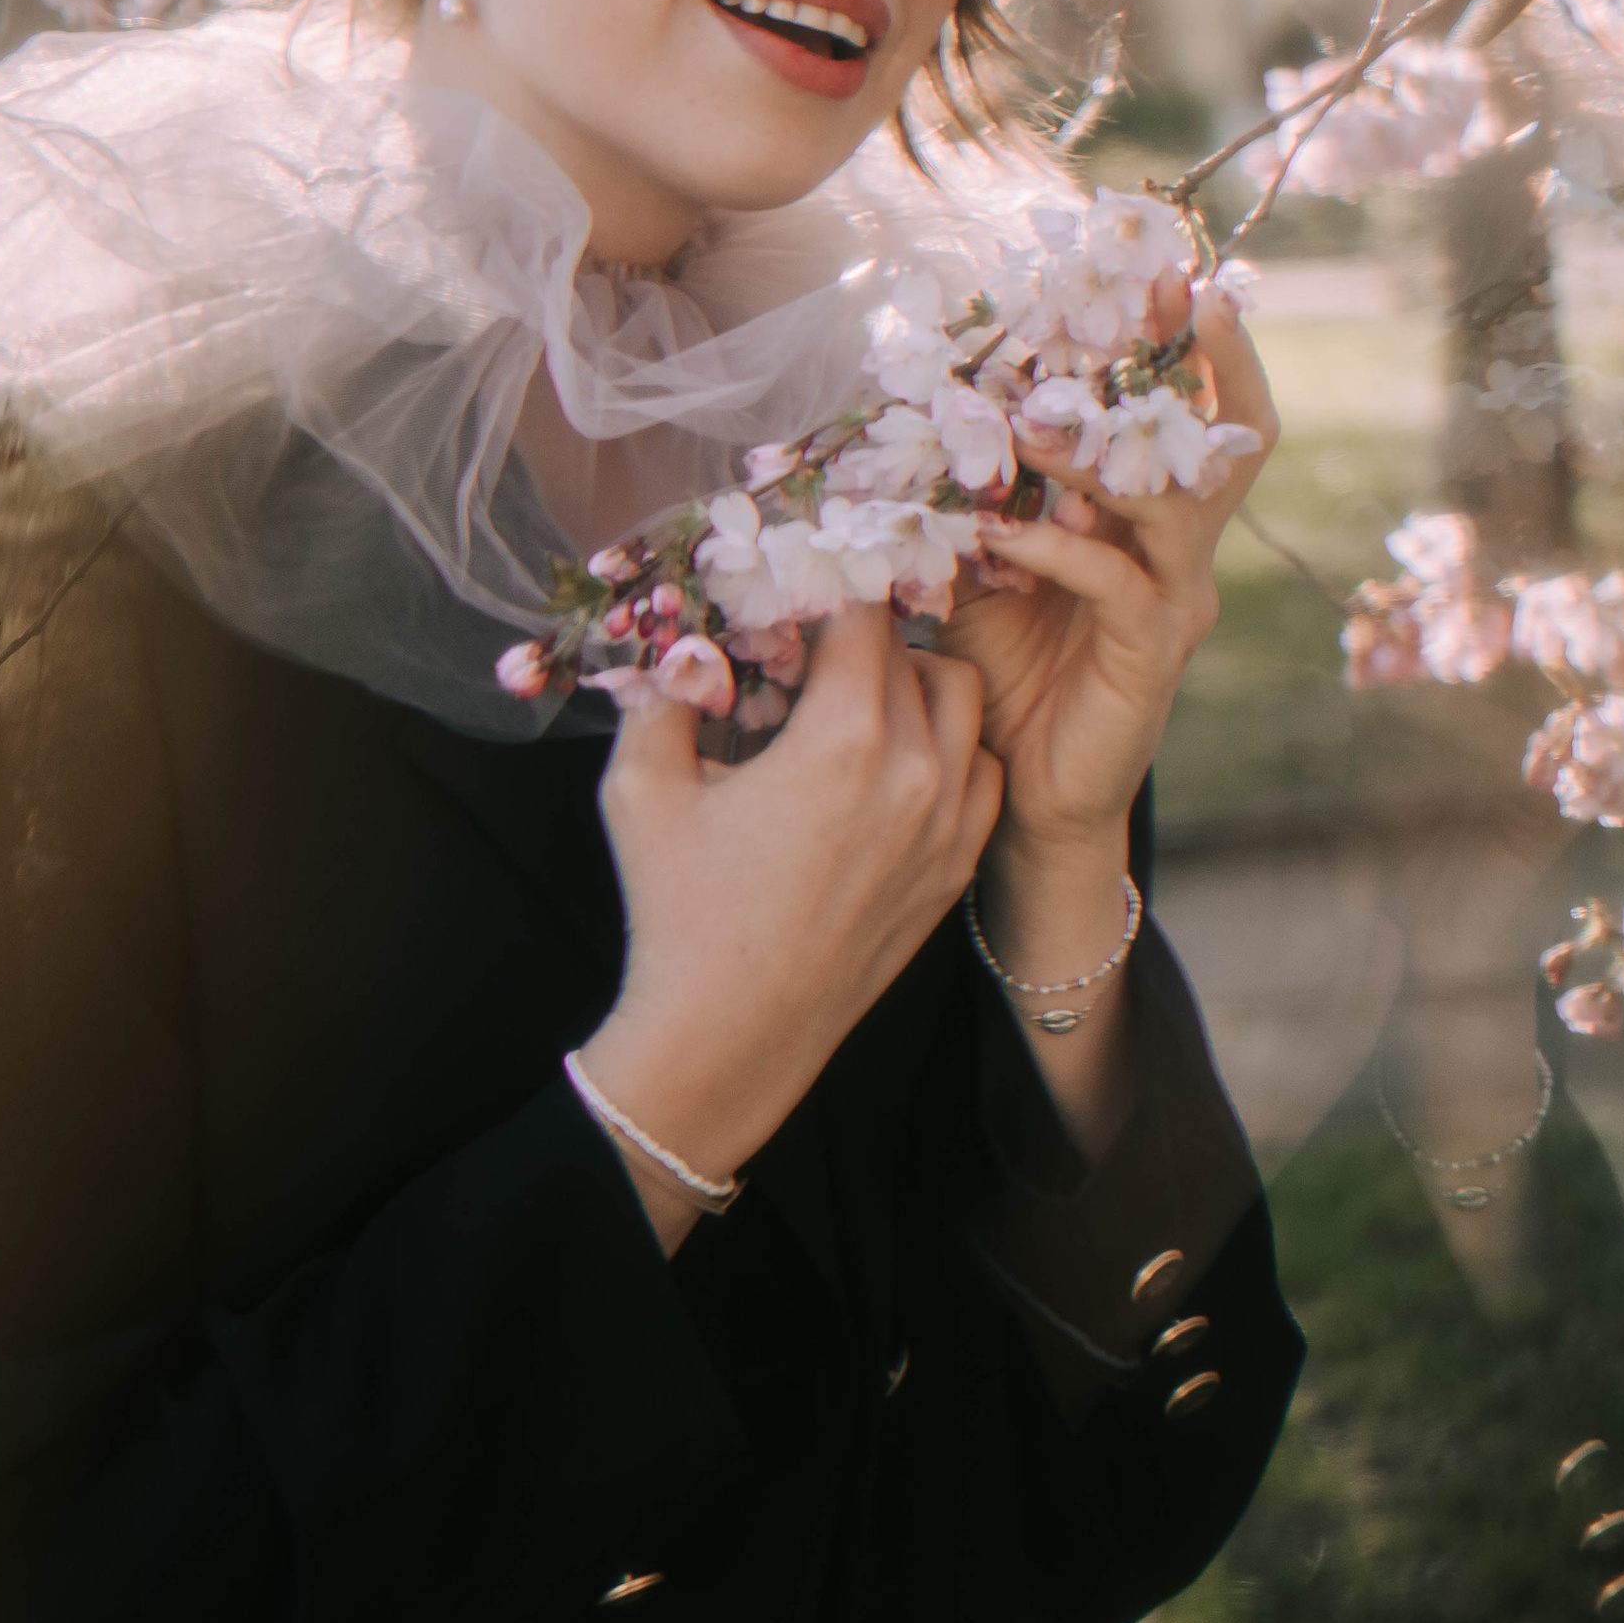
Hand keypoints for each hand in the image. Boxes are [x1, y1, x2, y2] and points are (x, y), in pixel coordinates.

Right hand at [574, 604, 1001, 1245]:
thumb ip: (667, 690)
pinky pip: (982, 770)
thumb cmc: (678, 913)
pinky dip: (950, 746)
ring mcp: (946, 823)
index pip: (863, 610)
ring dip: (915, 681)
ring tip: (855, 698)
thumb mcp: (640, 786)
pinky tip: (896, 759)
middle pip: (910, 648)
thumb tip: (685, 634)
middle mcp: (913, 771)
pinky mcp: (955, 867)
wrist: (726, 1039)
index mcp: (841, 739)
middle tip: (810, 643)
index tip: (800, 583)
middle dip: (860, 633)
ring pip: (962, 698)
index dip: (829, 585)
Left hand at [936, 272, 1277, 864]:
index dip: (1197, 342)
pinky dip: (1056, 549)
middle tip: (1178, 293)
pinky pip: (1114, 580)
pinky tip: (999, 538)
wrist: (1025, 794)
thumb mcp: (985, 561)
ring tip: (1033, 426)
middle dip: (1209, 360)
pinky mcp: (1153, 651)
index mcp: (1155, 515)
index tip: (1170, 270)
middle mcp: (1185, 548)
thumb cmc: (1007, 666)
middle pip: (1232, 439)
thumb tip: (924, 407)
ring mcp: (1178, 598)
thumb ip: (980, 493)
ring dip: (1101, 456)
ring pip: (1172, 503)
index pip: (1197, 411)